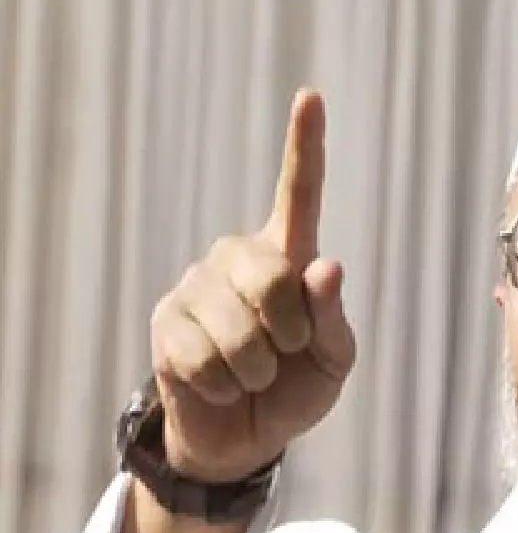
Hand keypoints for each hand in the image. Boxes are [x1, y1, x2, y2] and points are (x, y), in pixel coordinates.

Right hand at [149, 89, 355, 482]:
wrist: (246, 436)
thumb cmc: (298, 387)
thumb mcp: (335, 361)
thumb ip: (333, 318)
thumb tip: (325, 266)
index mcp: (288, 256)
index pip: (298, 194)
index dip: (305, 146)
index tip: (312, 97)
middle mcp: (238, 258)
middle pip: (274, 277)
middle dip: (292, 331)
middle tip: (288, 353)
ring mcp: (196, 287)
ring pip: (240, 329)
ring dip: (259, 369)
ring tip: (254, 374)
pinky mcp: (166, 324)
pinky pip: (205, 359)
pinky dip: (226, 386)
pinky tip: (223, 385)